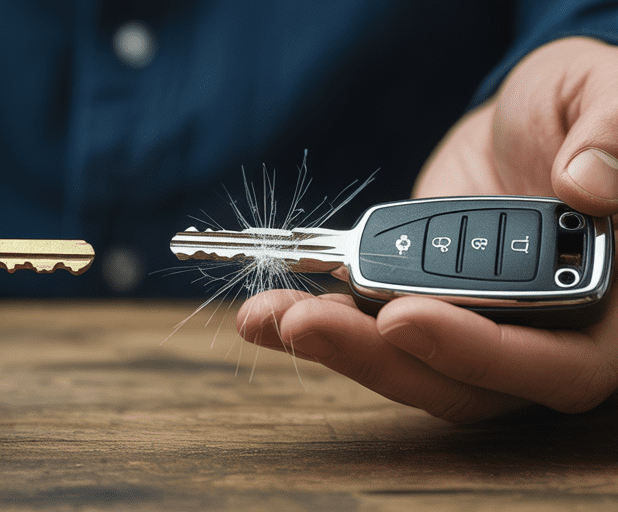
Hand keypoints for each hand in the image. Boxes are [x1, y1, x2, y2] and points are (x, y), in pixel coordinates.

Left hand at [237, 37, 617, 421]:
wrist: (523, 128)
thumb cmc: (578, 113)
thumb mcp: (601, 93)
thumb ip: (612, 129)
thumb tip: (590, 181)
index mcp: (603, 306)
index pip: (554, 362)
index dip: (479, 352)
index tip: (407, 316)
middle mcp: (540, 339)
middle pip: (462, 385)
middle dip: (377, 357)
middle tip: (306, 321)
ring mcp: (473, 334)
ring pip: (408, 370)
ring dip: (334, 348)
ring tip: (266, 316)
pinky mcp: (421, 315)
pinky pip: (373, 335)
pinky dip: (320, 325)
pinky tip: (266, 313)